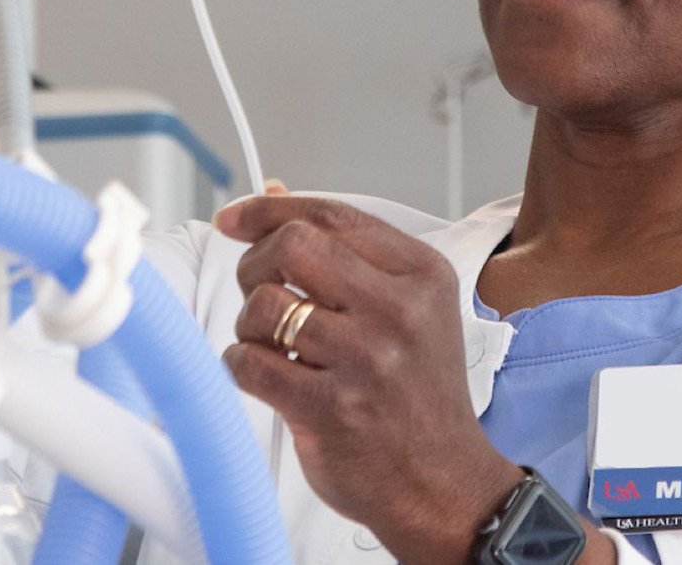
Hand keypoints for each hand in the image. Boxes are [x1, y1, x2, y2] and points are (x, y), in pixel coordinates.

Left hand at [217, 196, 522, 564]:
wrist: (445, 486)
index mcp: (421, 275)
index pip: (332, 215)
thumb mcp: (408, 308)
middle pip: (294, 245)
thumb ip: (343, 252)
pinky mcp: (332, 410)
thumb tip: (273, 195)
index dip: (270, 210)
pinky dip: (240, 364)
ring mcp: (366, 360)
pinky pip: (251, 363)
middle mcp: (398, 311)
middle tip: (260, 292)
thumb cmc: (418, 395)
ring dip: (249, 324)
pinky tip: (264, 375)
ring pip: (265, 305)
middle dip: (256, 263)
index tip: (236, 218)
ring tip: (271, 346)